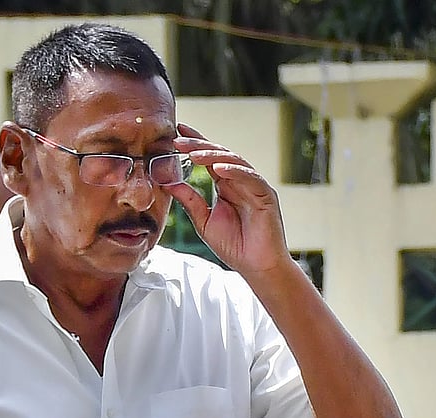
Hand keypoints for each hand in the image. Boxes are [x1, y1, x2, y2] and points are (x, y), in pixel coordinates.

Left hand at [164, 123, 292, 274]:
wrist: (256, 267)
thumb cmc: (234, 245)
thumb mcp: (203, 221)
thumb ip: (189, 200)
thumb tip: (168, 182)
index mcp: (226, 185)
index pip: (209, 159)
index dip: (195, 144)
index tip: (176, 132)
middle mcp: (240, 181)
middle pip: (220, 155)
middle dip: (199, 145)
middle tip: (179, 139)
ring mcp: (254, 187)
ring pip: (234, 162)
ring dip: (214, 156)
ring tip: (194, 153)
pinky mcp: (266, 196)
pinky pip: (251, 178)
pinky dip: (235, 172)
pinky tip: (219, 169)